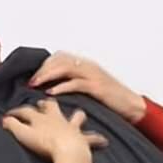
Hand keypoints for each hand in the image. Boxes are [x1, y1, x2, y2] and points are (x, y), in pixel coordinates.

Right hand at [2, 99, 107, 162]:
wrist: (68, 150)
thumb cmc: (46, 143)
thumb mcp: (23, 134)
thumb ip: (12, 126)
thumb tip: (3, 120)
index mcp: (41, 118)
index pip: (26, 111)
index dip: (16, 112)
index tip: (10, 114)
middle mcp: (57, 119)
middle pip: (51, 106)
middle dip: (45, 104)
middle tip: (43, 103)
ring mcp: (71, 127)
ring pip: (75, 116)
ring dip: (75, 115)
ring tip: (78, 114)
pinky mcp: (82, 138)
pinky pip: (91, 137)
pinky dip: (96, 138)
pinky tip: (102, 140)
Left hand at [29, 51, 146, 123]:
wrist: (131, 105)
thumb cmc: (109, 99)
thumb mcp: (89, 87)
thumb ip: (73, 83)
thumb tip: (52, 87)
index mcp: (85, 65)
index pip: (59, 57)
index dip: (44, 65)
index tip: (33, 76)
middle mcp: (88, 66)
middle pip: (59, 60)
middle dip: (42, 70)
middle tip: (30, 81)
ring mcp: (93, 75)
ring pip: (65, 68)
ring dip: (47, 75)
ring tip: (35, 84)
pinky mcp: (97, 87)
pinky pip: (75, 83)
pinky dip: (61, 86)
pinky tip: (50, 93)